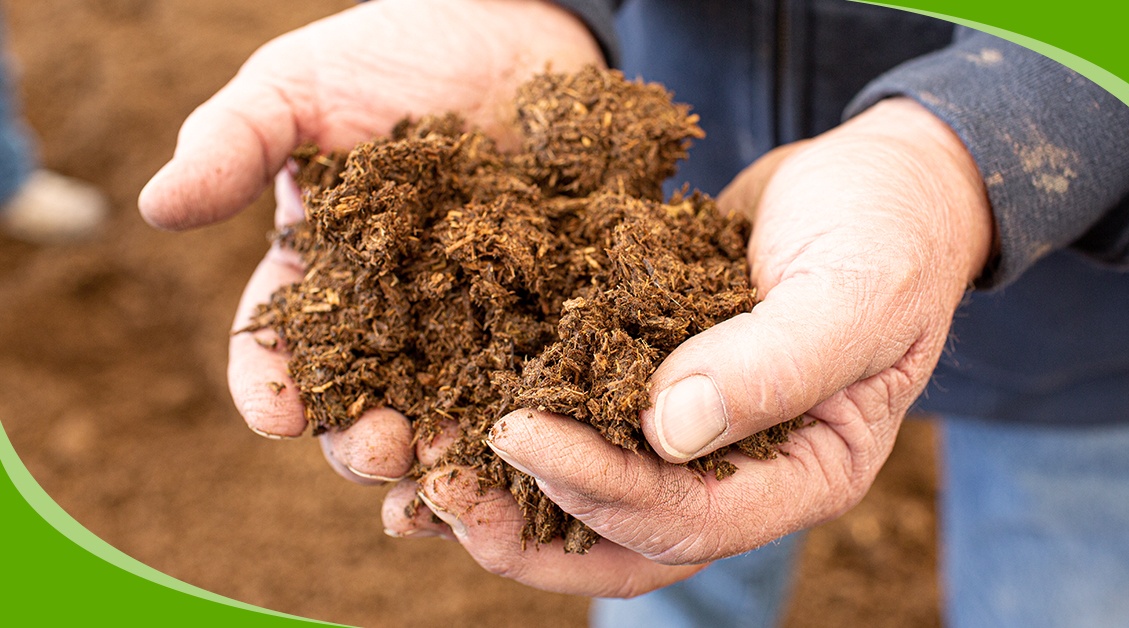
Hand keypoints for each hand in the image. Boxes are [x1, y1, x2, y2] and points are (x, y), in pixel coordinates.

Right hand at [139, 1, 598, 460]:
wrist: (515, 30)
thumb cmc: (395, 55)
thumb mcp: (300, 87)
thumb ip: (234, 143)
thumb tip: (155, 206)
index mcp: (320, 277)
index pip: (279, 350)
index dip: (271, 389)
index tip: (278, 415)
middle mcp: (392, 316)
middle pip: (363, 404)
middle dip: (361, 441)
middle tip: (380, 448)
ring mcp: (471, 321)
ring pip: (448, 413)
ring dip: (444, 456)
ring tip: (454, 474)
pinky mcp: (544, 314)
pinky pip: (534, 382)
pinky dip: (529, 422)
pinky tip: (533, 443)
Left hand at [402, 97, 993, 594]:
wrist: (876, 182)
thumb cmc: (889, 231)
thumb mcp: (856, 290)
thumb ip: (777, 362)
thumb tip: (668, 429)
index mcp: (804, 472)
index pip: (691, 516)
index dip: (601, 489)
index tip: (519, 432)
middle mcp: (741, 472)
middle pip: (627, 543)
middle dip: (532, 529)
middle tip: (446, 490)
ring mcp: (694, 435)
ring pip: (592, 501)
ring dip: (508, 497)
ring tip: (424, 470)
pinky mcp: (651, 383)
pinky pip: (582, 422)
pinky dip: (519, 428)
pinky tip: (449, 408)